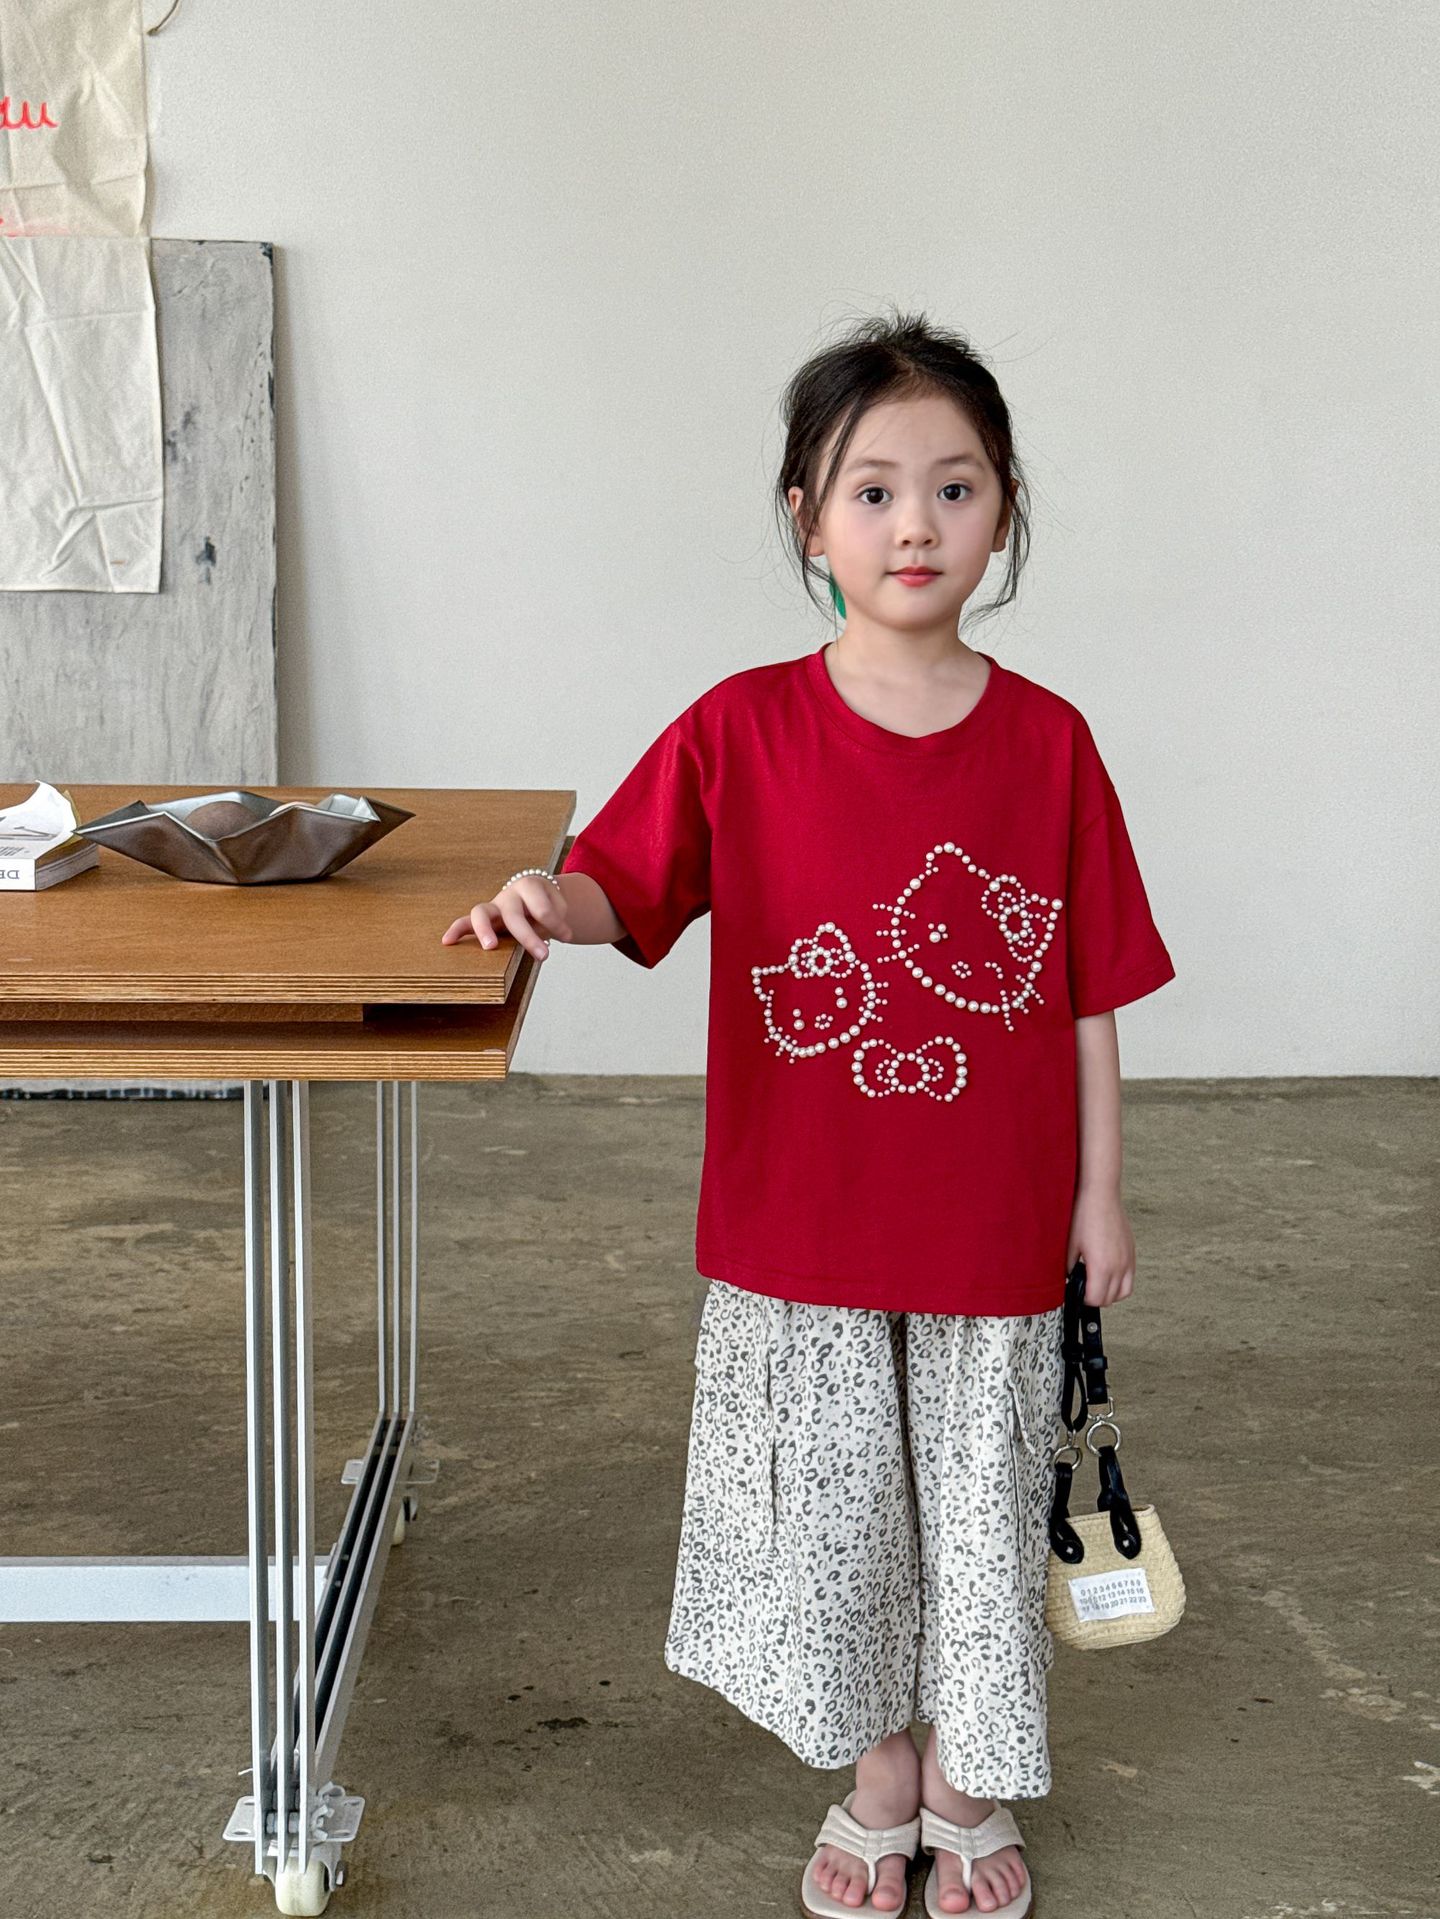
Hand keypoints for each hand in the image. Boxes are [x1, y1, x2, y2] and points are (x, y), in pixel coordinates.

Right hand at [439, 875, 572, 962]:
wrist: (536, 897)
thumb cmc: (546, 904)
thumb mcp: (558, 908)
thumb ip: (556, 919)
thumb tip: (555, 935)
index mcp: (529, 886)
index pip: (541, 906)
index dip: (556, 923)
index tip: (568, 937)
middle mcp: (508, 894)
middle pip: (513, 914)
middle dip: (528, 936)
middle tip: (544, 956)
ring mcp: (493, 906)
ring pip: (481, 913)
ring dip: (484, 930)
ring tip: (490, 947)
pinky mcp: (483, 918)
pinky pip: (465, 922)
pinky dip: (457, 930)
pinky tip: (447, 942)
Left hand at [1066, 1187, 1135, 1305]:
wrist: (1101, 1196)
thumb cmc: (1084, 1217)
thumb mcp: (1070, 1246)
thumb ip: (1070, 1268)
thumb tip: (1069, 1280)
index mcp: (1102, 1267)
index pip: (1095, 1300)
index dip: (1084, 1300)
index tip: (1076, 1293)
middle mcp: (1119, 1266)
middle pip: (1110, 1299)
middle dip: (1096, 1298)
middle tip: (1083, 1289)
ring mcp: (1128, 1260)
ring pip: (1124, 1292)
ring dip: (1111, 1294)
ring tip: (1097, 1284)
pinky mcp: (1132, 1253)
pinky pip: (1130, 1278)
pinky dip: (1121, 1283)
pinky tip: (1108, 1273)